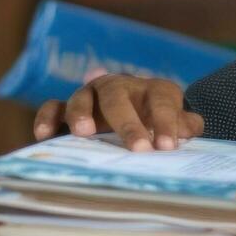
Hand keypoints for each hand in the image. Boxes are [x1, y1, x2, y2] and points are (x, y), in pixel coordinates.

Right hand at [33, 74, 203, 151]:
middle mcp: (120, 86)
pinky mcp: (67, 109)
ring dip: (81, 114)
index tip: (167, 148)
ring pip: (81, 97)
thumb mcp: (179, 122)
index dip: (166, 123)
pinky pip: (52, 107)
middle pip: (119, 98)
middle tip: (138, 148)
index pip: (161, 101)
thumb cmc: (162, 122)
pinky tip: (43, 135)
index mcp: (153, 89)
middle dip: (128, 124)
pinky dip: (46, 118)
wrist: (139, 111)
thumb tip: (192, 128)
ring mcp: (91, 96)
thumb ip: (186, 125)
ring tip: (84, 134)